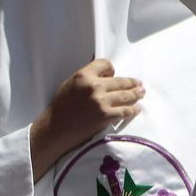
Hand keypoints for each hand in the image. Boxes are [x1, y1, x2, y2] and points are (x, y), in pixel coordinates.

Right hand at [30, 59, 144, 179]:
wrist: (54, 130)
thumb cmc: (60, 108)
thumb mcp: (69, 85)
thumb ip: (86, 78)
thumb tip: (105, 76)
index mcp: (83, 76)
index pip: (106, 65)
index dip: (112, 70)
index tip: (114, 76)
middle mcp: (93, 86)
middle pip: (121, 81)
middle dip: (132, 83)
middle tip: (139, 85)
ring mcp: (101, 101)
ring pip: (127, 95)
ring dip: (136, 94)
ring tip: (141, 94)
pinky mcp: (105, 116)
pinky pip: (126, 111)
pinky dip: (133, 110)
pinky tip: (136, 109)